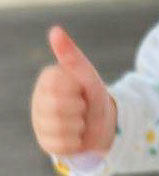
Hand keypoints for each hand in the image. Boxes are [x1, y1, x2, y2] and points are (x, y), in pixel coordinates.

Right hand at [30, 25, 117, 156]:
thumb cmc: (93, 95)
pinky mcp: (46, 143)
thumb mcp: (87, 75)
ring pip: (61, 127)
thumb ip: (71, 55)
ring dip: (80, 125)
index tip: (79, 89)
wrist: (104, 123)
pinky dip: (77, 141)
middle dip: (78, 108)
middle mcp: (38, 100)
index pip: (57, 85)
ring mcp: (40, 123)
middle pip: (57, 108)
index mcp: (46, 81)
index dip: (75, 89)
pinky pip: (63, 145)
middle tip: (81, 107)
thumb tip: (55, 30)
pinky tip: (76, 135)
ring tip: (79, 120)